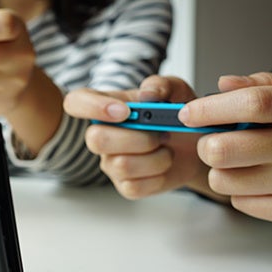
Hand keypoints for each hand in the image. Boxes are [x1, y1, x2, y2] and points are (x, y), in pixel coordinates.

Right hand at [64, 76, 220, 199]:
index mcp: (106, 107)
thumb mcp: (176, 91)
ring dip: (156, 157)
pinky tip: (165, 164)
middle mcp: (102, 135)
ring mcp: (111, 162)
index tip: (125, 111)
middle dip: (137, 138)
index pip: (76, 102)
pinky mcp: (125, 185)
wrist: (195, 146)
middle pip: (95, 139)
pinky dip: (159, 175)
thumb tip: (147, 95)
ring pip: (121, 164)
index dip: (92, 107)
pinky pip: (135, 186)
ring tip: (166, 148)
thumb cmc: (177, 116)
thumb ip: (162, 85)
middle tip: (162, 133)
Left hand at [179, 72, 271, 223]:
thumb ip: (261, 86)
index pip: (252, 105)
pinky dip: (241, 190)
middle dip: (208, 144)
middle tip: (216, 140)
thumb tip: (225, 85)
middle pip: (222, 150)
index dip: (210, 109)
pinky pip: (240, 202)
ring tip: (242, 160)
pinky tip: (258, 177)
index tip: (188, 113)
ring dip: (222, 170)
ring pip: (221, 180)